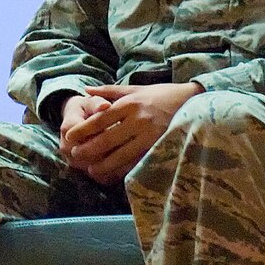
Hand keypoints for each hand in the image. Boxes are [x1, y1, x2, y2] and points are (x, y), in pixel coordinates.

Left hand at [60, 82, 201, 183]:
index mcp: (130, 104)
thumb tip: (86, 90)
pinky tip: (116, 174)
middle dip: (90, 149)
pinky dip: (127, 169)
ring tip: (92, 171)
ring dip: (106, 164)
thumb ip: (109, 91)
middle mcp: (138, 120)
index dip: (84, 129)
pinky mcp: (162, 147)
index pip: (101, 118)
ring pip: (123, 153)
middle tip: (76, 157)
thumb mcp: (135, 89)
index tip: (70, 136)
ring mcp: (151, 135)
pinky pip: (140, 160)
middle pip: (109, 138)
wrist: (195, 101)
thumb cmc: (162, 94)